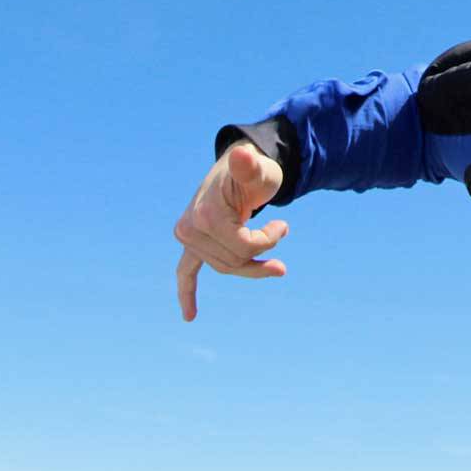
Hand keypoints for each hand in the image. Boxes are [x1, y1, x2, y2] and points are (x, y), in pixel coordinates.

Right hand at [174, 142, 289, 321]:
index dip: (267, 241)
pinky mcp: (191, 242)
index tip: (284, 225)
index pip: (242, 247)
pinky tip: (190, 316)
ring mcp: (188, 236)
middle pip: (232, 262)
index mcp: (205, 214)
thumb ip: (250, 165)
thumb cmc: (255, 170)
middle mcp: (189, 228)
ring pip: (224, 267)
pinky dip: (187, 292)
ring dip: (250, 267)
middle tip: (284, 233)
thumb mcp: (259, 169)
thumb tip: (242, 154)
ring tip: (276, 263)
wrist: (240, 164)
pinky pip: (186, 271)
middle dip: (261, 256)